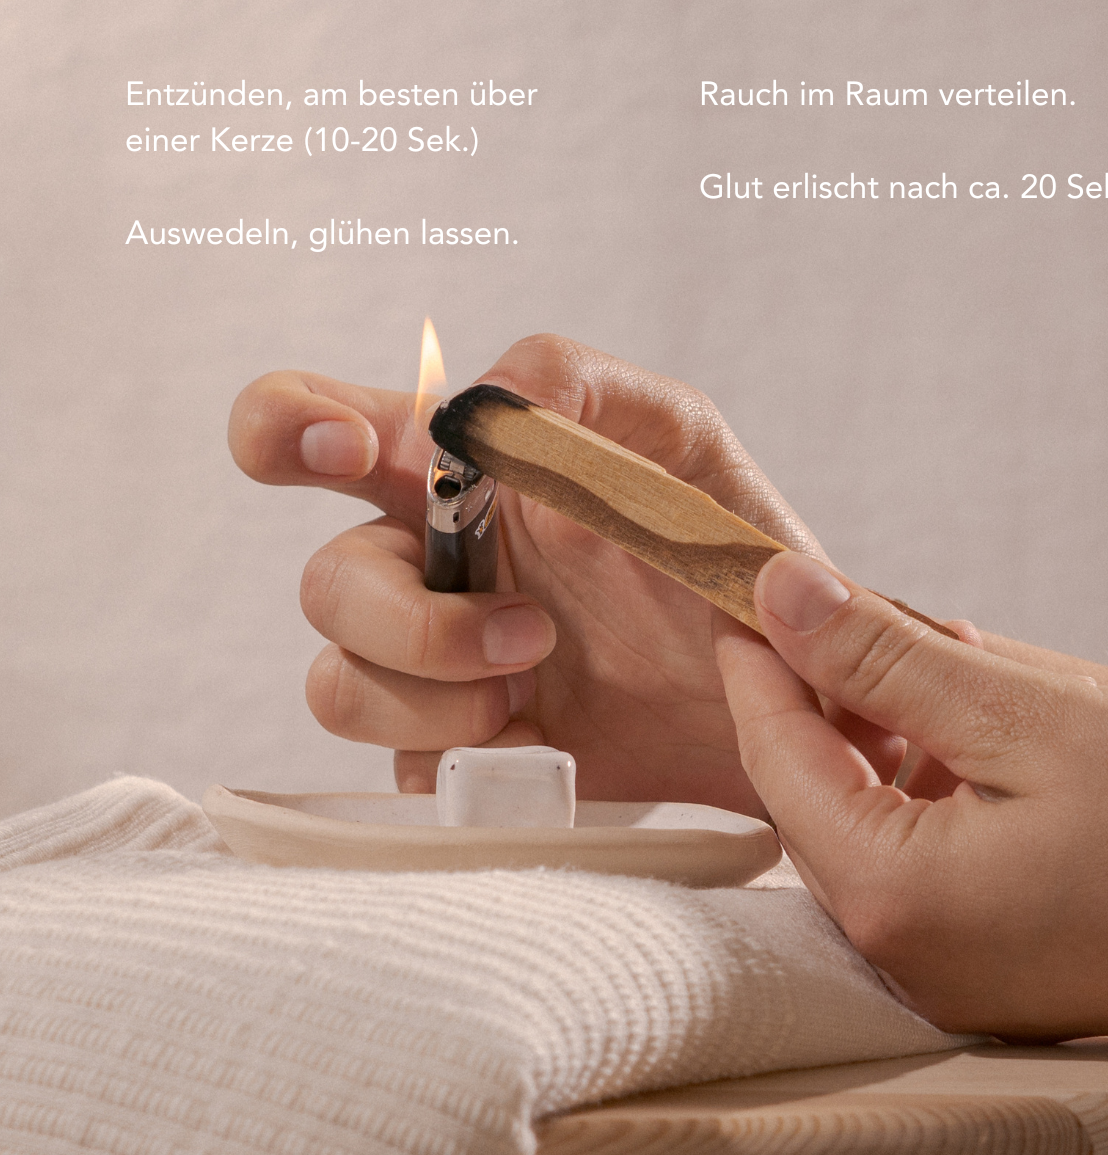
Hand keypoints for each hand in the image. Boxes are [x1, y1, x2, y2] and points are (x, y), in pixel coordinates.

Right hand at [229, 334, 823, 813]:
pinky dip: (472, 761)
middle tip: (529, 632)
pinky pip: (404, 767)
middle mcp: (430, 568)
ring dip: (436, 695)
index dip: (286, 426)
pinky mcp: (460, 750)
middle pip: (324, 584)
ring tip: (537, 690)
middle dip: (409, 620)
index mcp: (458, 478)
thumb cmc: (720, 551)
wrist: (773, 694)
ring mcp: (436, 666)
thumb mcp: (679, 441)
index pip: (317, 424)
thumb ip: (582, 386)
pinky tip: (546, 743)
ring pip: (340, 686)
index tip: (341, 451)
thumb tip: (491, 397)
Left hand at [715, 550, 1107, 1039]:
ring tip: (936, 659)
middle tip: (854, 611)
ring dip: (881, 730)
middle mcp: (904, 954)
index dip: (757, 663)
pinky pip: (917, 852)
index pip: (773, 758)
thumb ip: (886, 656)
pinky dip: (925, 779)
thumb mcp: (1032, 712)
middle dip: (825, 693)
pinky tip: (972, 726)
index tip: (747, 591)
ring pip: (863, 816)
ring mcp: (948, 969)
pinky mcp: (991, 960)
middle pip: (810, 791)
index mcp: (895, 899)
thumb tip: (781, 595)